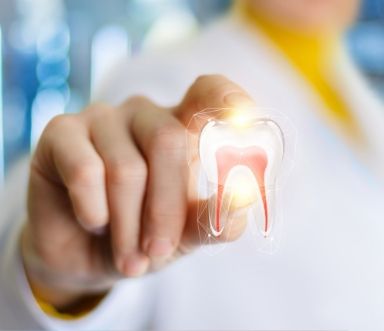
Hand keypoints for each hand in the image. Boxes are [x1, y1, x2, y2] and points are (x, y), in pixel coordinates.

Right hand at [22, 75, 255, 309]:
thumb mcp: (184, 235)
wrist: (84, 253)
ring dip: (129, 226)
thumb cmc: (143, 235)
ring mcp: (102, 118)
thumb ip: (215, 219)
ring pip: (126, 168)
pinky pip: (85, 171)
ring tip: (129, 256)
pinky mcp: (61, 132)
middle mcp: (143, 115)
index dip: (228, 100)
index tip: (245, 121)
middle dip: (166, 209)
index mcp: (180, 129)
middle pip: (169, 141)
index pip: (208, 92)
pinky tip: (93, 222)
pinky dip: (94, 211)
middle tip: (159, 251)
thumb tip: (243, 199)